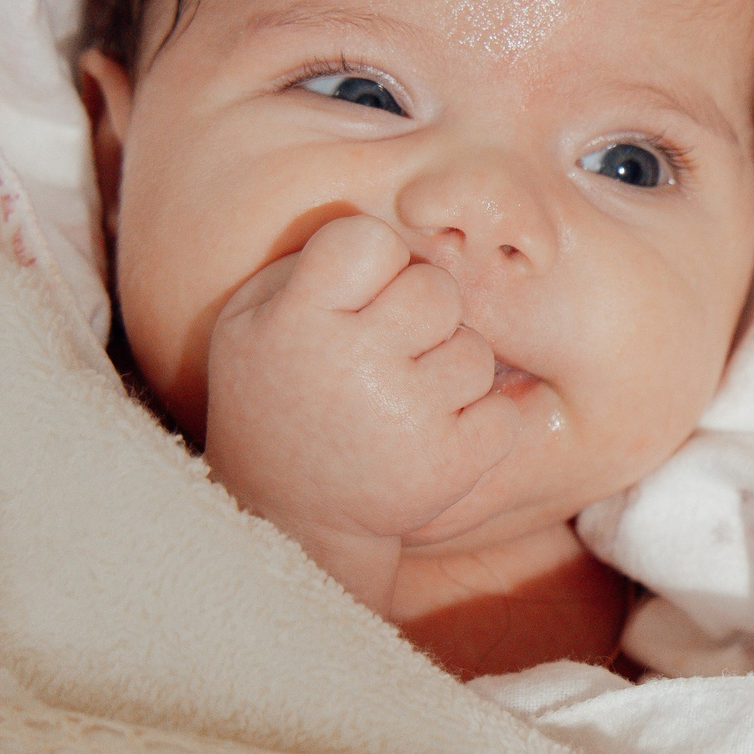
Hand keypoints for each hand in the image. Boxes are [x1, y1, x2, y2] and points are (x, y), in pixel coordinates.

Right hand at [201, 214, 521, 610]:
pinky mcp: (450, 465)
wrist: (288, 516)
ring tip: (402, 401)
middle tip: (387, 350)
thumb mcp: (251, 321)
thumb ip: (308, 264)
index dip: (371, 264)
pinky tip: (432, 436)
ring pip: (473, 350)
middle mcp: (356, 364)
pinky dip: (477, 423)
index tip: (352, 299)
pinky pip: (502, 413)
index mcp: (300, 321)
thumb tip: (389, 237)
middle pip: (437, 290)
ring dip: (448, 370)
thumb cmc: (276, 396)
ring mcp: (408, 417)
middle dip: (421, 314)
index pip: (369, 241)